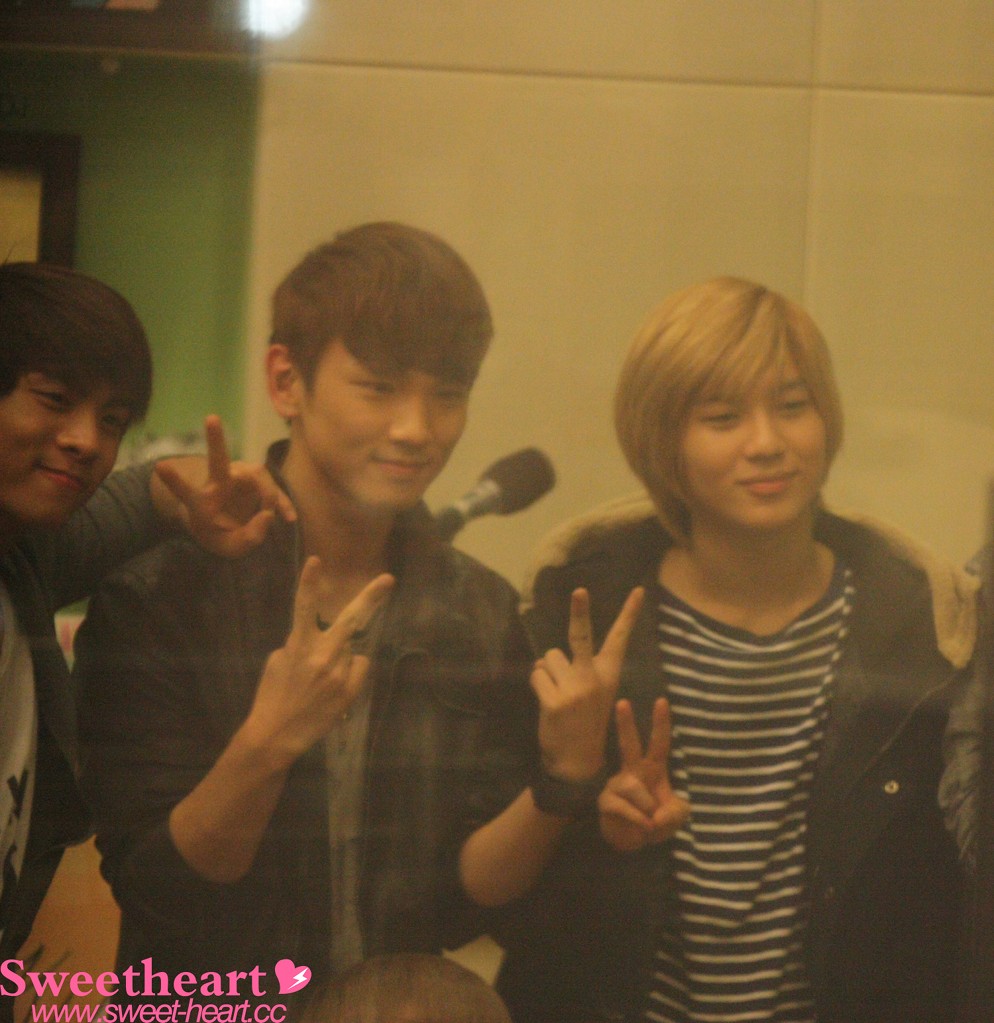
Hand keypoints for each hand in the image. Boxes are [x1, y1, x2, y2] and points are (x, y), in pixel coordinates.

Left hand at [154, 415, 296, 556]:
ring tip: (267, 520)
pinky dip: (282, 503)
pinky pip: (274, 486)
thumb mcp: (229, 548)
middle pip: (219, 460)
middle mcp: (219, 482)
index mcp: (202, 502)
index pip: (186, 491)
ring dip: (268, 497)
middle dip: (215, 439)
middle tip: (211, 418)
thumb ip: (248, 539)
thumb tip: (268, 516)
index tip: (161, 466)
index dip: (175, 480)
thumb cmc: (220, 534)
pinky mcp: (257, 479)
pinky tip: (289, 518)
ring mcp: (239, 476)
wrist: (229, 523)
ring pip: (257, 476)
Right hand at [244, 558, 393, 768]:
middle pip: (351, 619)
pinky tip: (332, 687)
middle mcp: (322, 656)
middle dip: (371, 597)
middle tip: (388, 579)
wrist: (276, 734)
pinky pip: (359, 667)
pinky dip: (350, 671)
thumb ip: (301, 642)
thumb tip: (321, 636)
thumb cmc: (272, 694)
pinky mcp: (350, 690)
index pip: (303, 607)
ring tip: (320, 679)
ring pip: (352, 649)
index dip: (309, 583)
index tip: (316, 560)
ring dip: (341, 655)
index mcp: (298, 645)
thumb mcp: (278, 661)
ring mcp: (339, 673)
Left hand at [530, 586, 643, 781]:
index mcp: (608, 675)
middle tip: (580, 590)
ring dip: (547, 672)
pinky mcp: (554, 701)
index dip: (629, 613)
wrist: (577, 763)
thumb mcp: (595, 694)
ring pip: (548, 658)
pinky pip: (537, 676)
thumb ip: (580, 670)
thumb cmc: (584, 722)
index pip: (620, 639)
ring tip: (558, 694)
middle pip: (581, 636)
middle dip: (580, 611)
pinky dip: (538, 685)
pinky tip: (548, 704)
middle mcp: (593, 678)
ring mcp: (574, 689)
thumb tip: (549, 656)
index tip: (638, 591)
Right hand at [599, 698, 689, 852]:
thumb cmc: (655, 821)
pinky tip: (643, 828)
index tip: (661, 701)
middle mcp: (633, 771)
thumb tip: (655, 816)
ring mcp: (617, 784)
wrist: (633, 842)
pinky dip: (637, 820)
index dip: (661, 723)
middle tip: (623, 702)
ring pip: (634, 788)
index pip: (659, 743)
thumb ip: (674, 814)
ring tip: (649, 822)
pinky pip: (624, 806)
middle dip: (625, 723)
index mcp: (652, 769)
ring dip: (647, 809)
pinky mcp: (606, 800)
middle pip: (629, 743)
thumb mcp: (675, 818)